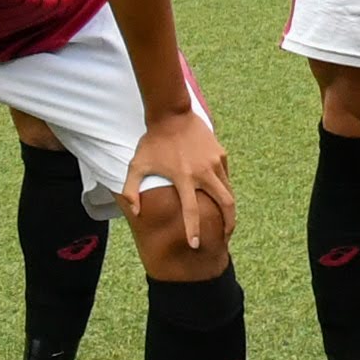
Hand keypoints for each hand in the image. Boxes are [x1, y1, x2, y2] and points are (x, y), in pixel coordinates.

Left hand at [127, 110, 233, 255]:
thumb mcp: (135, 166)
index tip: (196, 245)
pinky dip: (224, 188)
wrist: (172, 114)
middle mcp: (203, 172)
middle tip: (226, 237)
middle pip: (225, 203)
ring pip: (228, 190)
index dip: (194, 230)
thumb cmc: (151, 142)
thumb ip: (131, 191)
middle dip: (229, 223)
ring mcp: (215, 162)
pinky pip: (225, 176)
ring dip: (229, 208)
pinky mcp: (221, 154)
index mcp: (183, 177)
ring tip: (227, 221)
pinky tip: (218, 194)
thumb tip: (135, 212)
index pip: (192, 211)